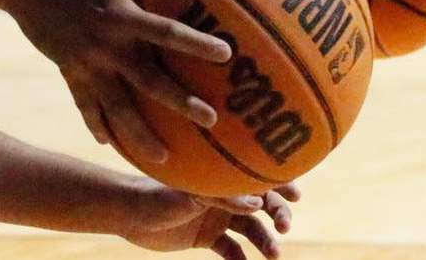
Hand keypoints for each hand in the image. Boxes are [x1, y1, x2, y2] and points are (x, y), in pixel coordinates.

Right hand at [12, 0, 232, 164]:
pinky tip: (110, 145)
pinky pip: (86, 106)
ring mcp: (87, 65)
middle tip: (211, 120)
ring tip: (165, 159)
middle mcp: (107, 46)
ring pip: (118, 108)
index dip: (196, 44)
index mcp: (121, 15)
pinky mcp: (69, 73)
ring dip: (141, 134)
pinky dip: (98, 125)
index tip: (226, 55)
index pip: (167, 33)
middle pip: (150, 82)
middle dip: (181, 103)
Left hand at [122, 179, 299, 259]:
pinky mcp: (206, 237)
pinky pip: (231, 250)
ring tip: (274, 254)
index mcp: (223, 174)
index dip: (282, 183)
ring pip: (252, 229)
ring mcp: (217, 216)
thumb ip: (224, 197)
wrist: (128, 212)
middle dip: (279, 214)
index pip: (260, 174)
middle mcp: (225, 194)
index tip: (296, 196)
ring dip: (265, 241)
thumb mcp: (192, 193)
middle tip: (284, 227)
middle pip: (263, 204)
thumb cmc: (157, 192)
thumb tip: (260, 203)